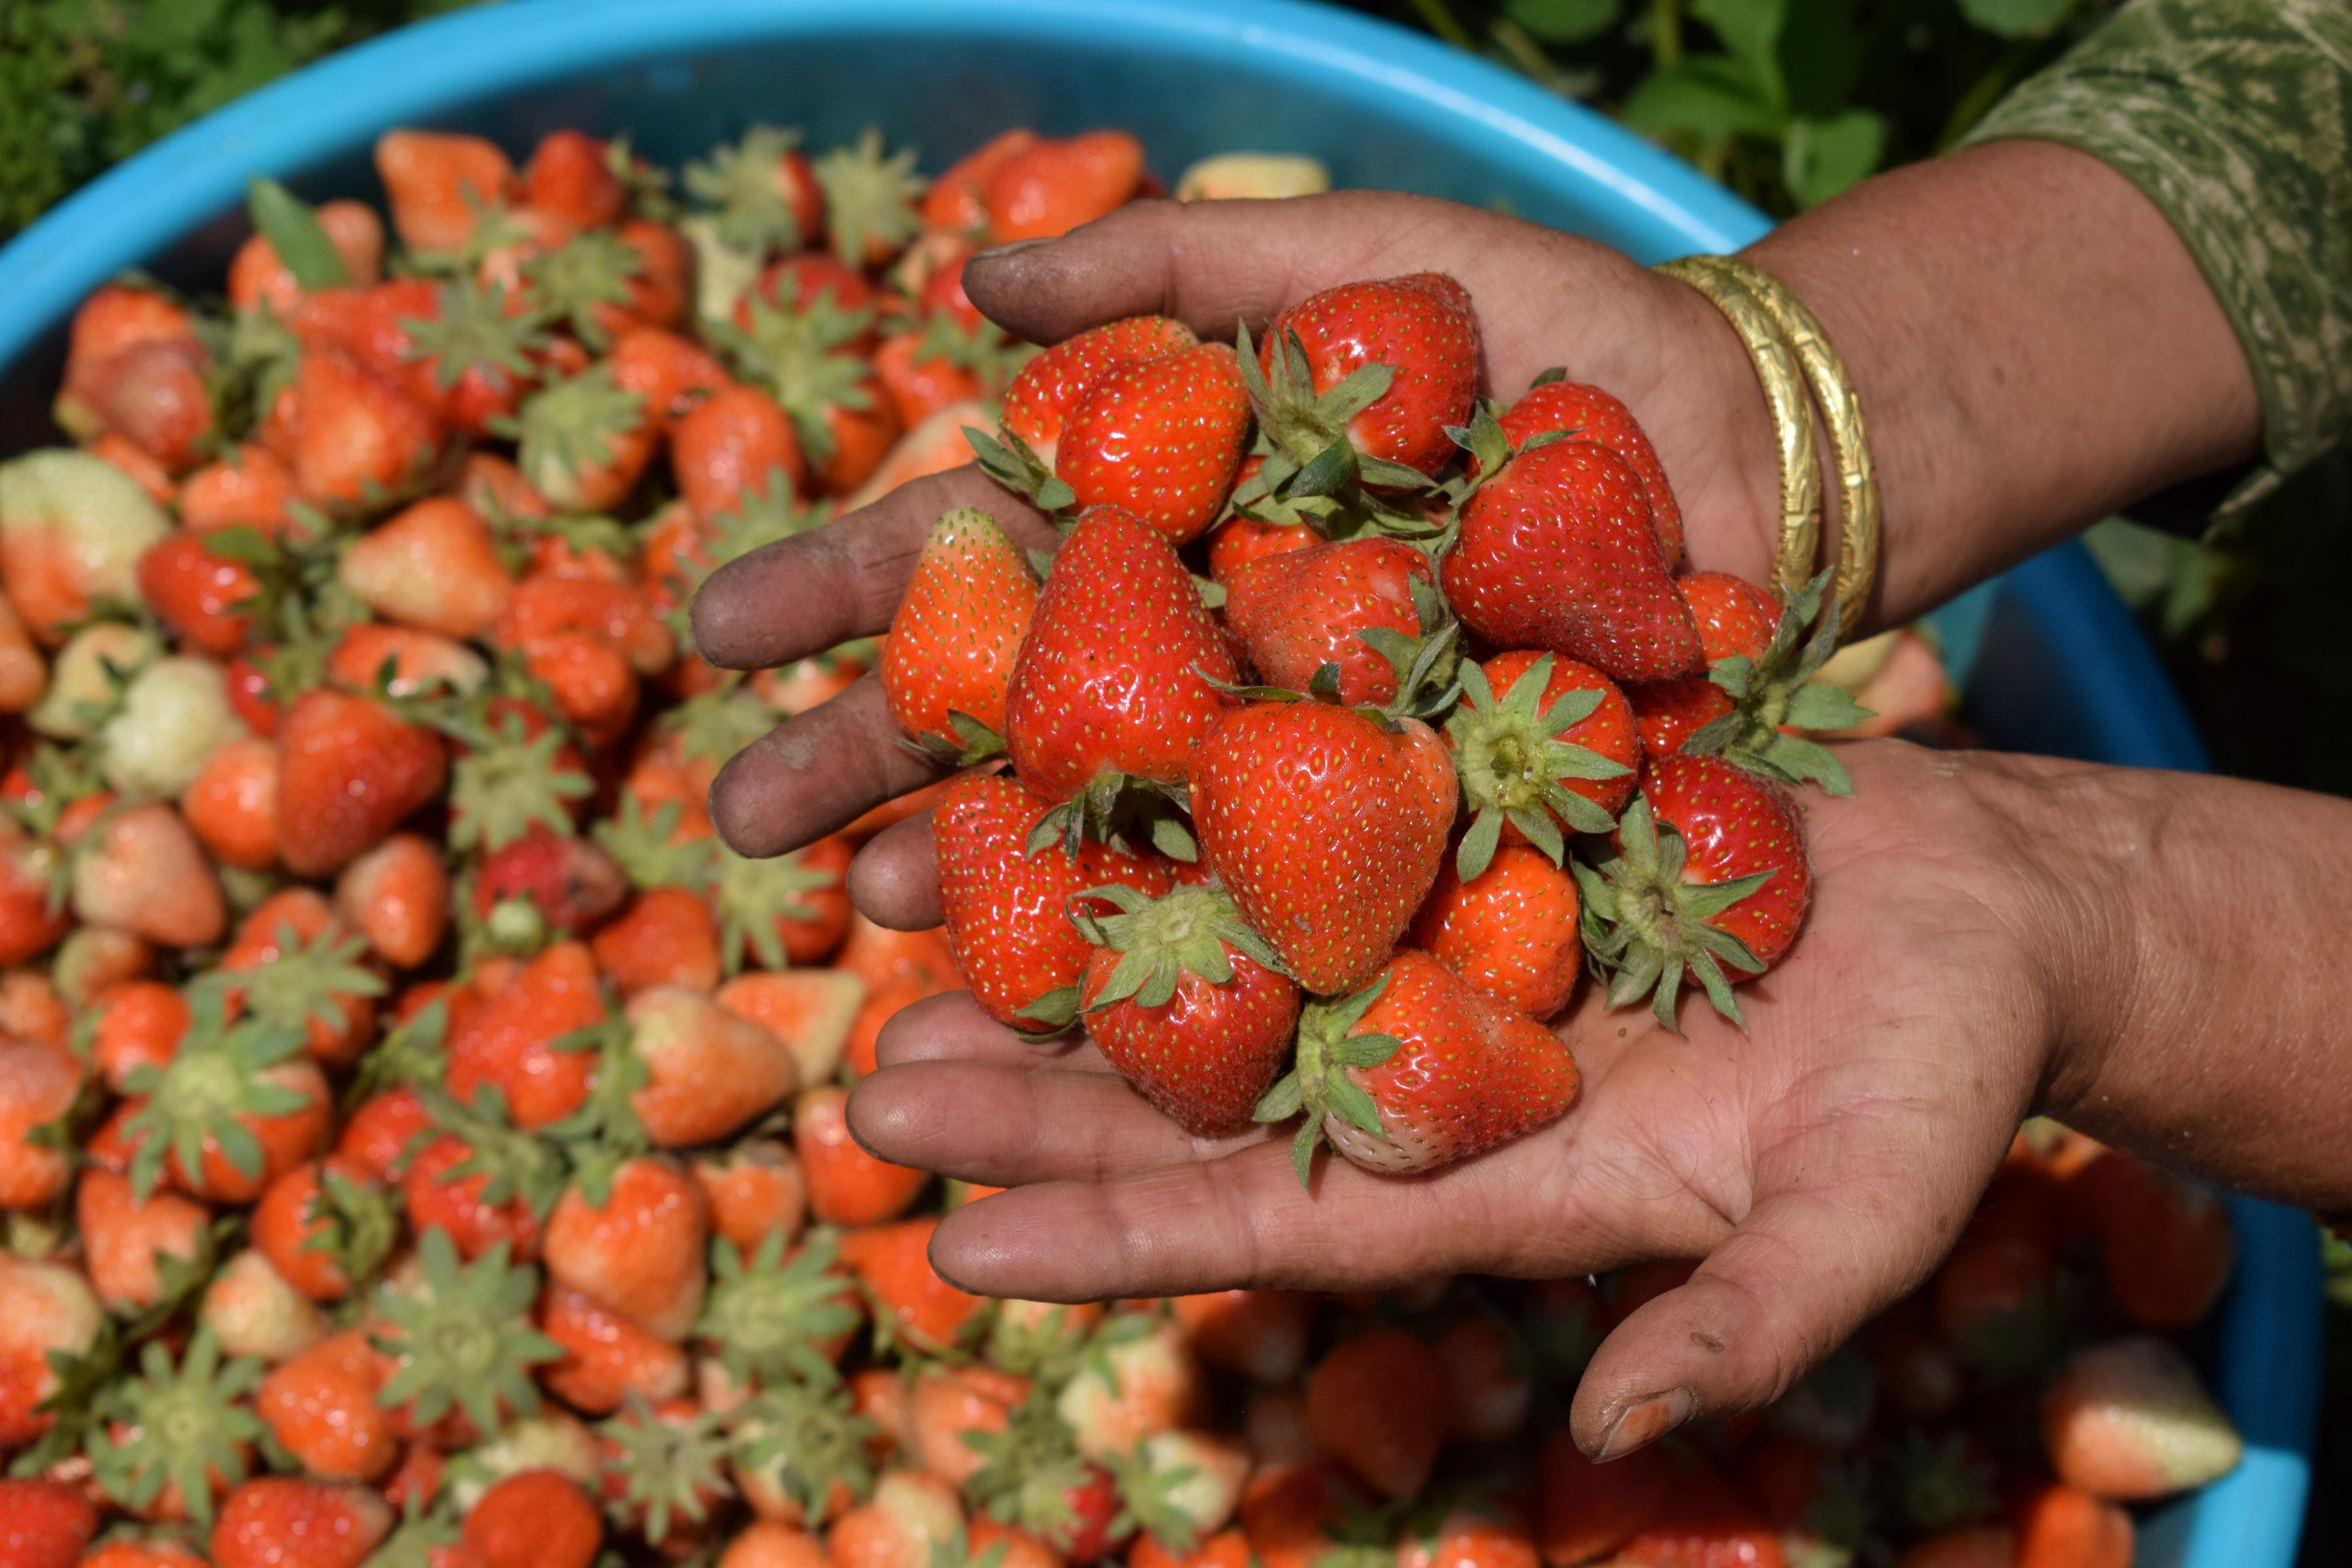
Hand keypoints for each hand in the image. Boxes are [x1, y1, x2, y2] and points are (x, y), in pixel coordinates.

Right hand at [690, 191, 1783, 860]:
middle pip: (1014, 716)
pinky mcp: (1400, 849)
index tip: (717, 628)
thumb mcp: (1356, 268)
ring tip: (874, 910)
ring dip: (984, 873)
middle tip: (740, 823)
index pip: (977, 557)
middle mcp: (1209, 657)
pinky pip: (1267, 912)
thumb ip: (1170, 271)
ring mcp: (1297, 763)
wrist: (1750, 448)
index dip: (844, 588)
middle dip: (871, 764)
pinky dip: (1173, 958)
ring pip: (1115, 830)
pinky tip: (1071, 1000)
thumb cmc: (1552, 340)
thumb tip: (961, 283)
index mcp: (1171, 525)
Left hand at [843, 741, 2114, 1457]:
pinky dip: (1188, 776)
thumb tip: (1613, 1443)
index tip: (959, 1253)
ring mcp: (1436, 919)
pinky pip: (1298, 787)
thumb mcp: (1862, 1206)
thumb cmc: (1936, 1067)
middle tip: (870, 1092)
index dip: (1115, 1241)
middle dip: (1035, 1098)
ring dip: (1067, 942)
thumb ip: (1747, 1320)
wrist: (1983, 892)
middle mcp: (1427, 1053)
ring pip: (1213, 938)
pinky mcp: (1468, 792)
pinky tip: (1067, 746)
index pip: (1267, 1224)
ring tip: (902, 932)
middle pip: (1196, 1090)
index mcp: (1488, 1169)